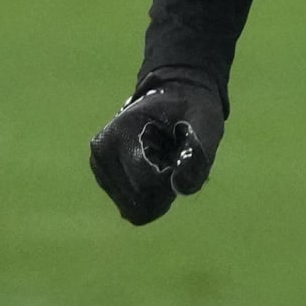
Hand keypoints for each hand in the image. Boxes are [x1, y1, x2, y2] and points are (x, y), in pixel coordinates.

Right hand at [89, 72, 224, 225]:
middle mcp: (102, 153)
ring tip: (164, 160)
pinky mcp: (104, 179)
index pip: (147, 185)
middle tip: (174, 160)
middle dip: (165, 191)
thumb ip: (197, 153)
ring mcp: (100, 167)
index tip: (181, 157)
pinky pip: (132, 206)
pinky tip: (154, 168)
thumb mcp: (205, 123)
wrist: (174, 96)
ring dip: (157, 193)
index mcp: (121, 134)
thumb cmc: (191, 109)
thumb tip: (180, 187)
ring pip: (135, 209)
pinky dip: (149, 194)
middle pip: (139, 203)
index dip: (174, 181)